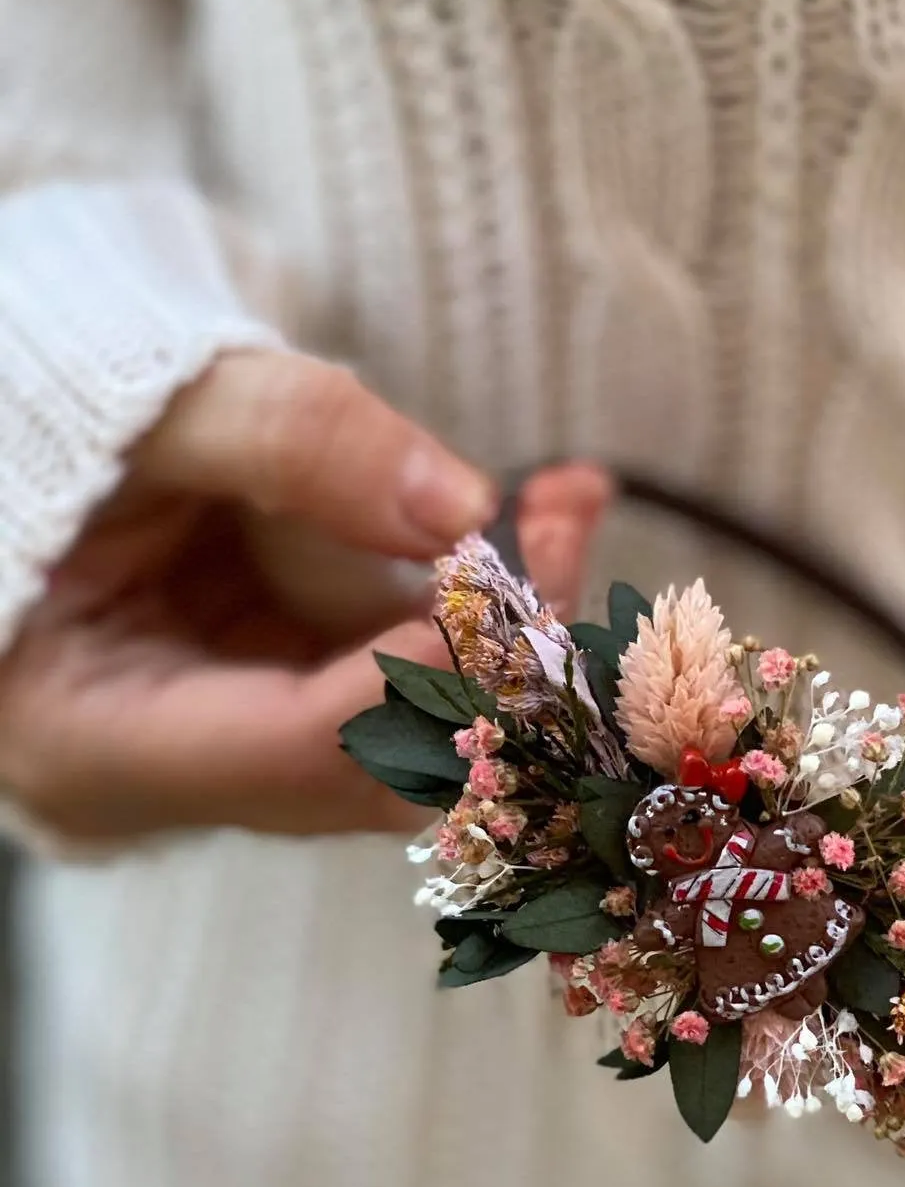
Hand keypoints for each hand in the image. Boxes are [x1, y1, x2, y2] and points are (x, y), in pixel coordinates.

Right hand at [0, 350, 610, 840]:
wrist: (14, 428)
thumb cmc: (40, 424)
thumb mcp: (148, 409)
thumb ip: (290, 443)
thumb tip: (461, 503)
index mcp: (96, 744)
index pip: (304, 746)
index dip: (423, 674)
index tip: (500, 575)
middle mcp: (184, 777)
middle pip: (383, 765)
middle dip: (497, 656)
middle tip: (562, 529)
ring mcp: (244, 743)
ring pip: (422, 729)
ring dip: (514, 622)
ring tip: (567, 497)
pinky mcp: (289, 694)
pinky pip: (414, 671)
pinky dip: (483, 600)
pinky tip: (543, 511)